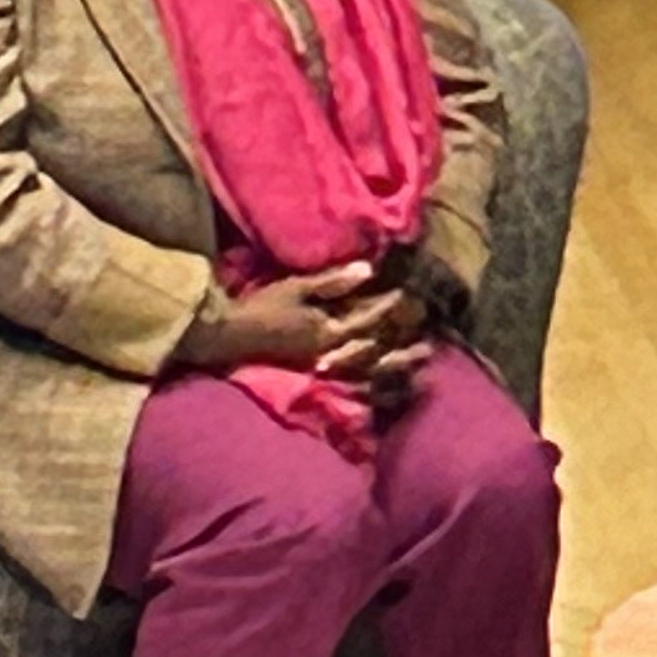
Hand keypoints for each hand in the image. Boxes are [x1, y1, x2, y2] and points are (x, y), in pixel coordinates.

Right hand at [176, 262, 406, 374]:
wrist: (227, 337)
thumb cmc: (260, 307)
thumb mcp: (296, 288)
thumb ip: (332, 282)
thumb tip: (368, 270)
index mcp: (327, 331)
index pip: (368, 317)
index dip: (390, 305)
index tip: (410, 294)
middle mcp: (331, 354)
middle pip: (376, 351)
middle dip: (402, 346)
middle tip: (429, 343)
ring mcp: (323, 368)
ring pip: (368, 372)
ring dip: (395, 368)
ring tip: (417, 364)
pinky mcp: (314, 376)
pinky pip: (352, 386)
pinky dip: (373, 386)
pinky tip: (389, 385)